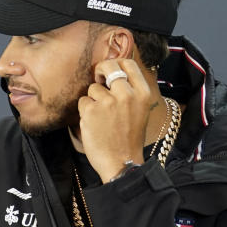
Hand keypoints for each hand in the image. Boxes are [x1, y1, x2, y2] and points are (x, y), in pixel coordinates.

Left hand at [77, 59, 155, 182]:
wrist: (122, 162)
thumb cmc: (129, 138)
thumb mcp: (140, 110)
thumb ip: (131, 92)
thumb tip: (114, 73)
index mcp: (143, 94)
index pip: (128, 63)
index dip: (115, 64)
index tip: (109, 71)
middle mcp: (127, 94)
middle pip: (108, 66)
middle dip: (99, 71)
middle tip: (97, 81)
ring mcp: (108, 102)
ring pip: (92, 88)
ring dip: (93, 99)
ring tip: (101, 117)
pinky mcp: (91, 110)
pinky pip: (83, 101)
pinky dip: (85, 111)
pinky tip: (94, 123)